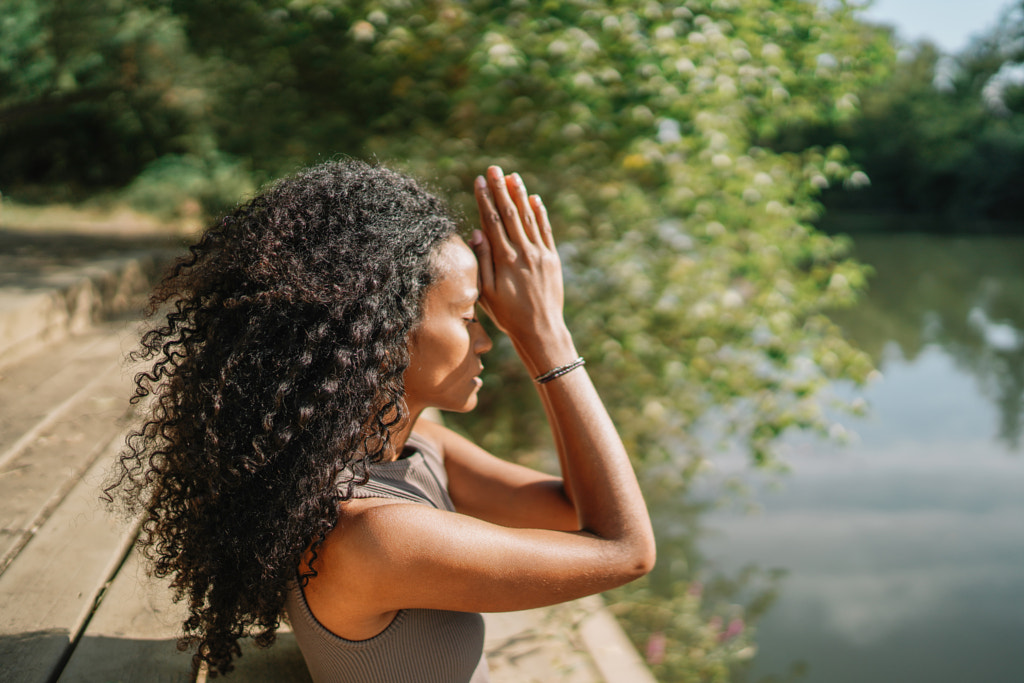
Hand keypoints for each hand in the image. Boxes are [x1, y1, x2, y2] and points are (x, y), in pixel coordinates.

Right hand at [470, 167, 567, 353]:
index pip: (491, 221)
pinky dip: (540, 214)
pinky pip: (546, 231)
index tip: (479, 181)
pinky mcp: (552, 259)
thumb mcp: (486, 293)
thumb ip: (483, 261)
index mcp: (504, 259)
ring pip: (528, 218)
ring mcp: (540, 254)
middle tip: (494, 168)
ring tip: (513, 176)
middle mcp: (523, 252)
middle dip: (501, 189)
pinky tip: (534, 200)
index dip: (485, 199)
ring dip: (520, 195)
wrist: (541, 330)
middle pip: (510, 213)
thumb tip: (478, 233)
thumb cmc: (508, 315)